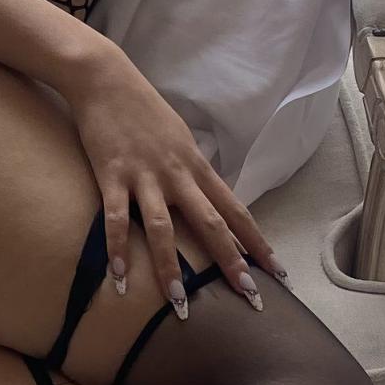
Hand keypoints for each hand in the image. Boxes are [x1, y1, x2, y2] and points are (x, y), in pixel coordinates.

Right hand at [60, 37, 278, 315]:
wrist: (105, 78)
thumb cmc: (142, 109)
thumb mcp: (178, 139)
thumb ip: (191, 171)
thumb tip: (205, 199)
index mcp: (198, 167)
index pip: (236, 211)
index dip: (258, 243)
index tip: (278, 272)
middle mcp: (178, 174)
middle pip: (213, 225)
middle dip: (232, 264)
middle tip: (250, 299)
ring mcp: (145, 176)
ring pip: (164, 230)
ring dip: (172, 270)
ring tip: (179, 306)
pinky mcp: (112, 175)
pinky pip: (116, 219)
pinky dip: (117, 251)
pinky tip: (118, 280)